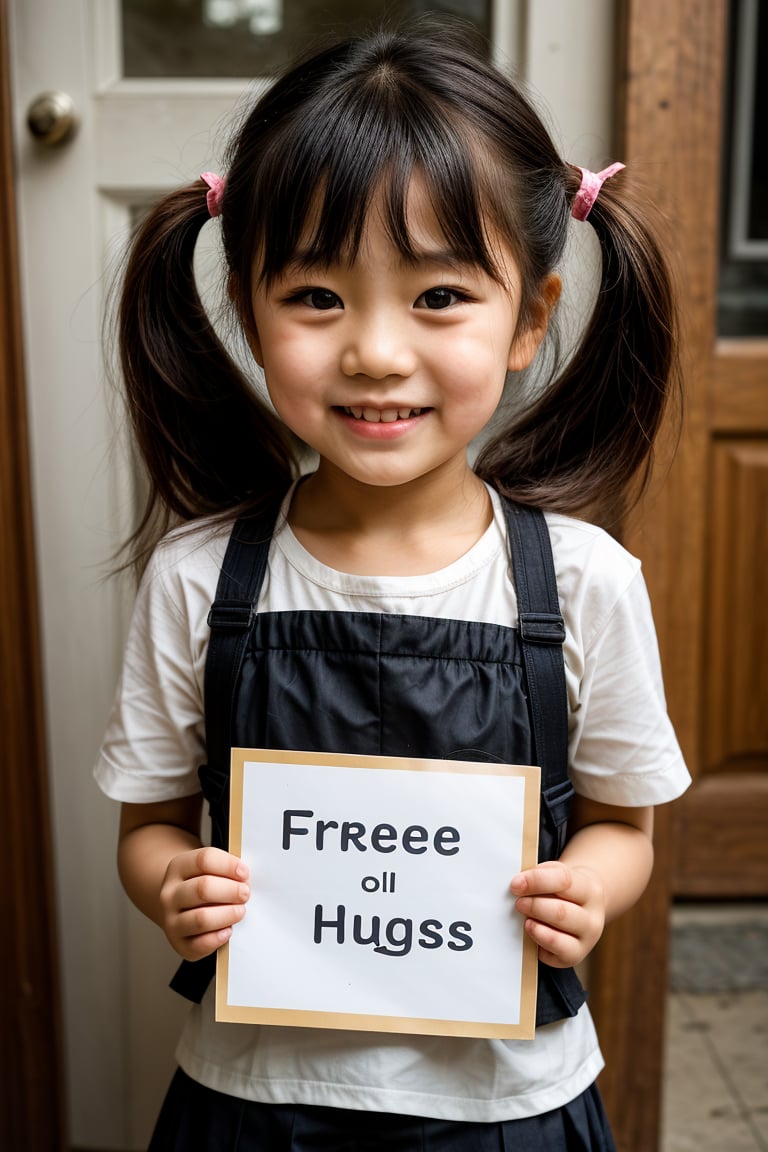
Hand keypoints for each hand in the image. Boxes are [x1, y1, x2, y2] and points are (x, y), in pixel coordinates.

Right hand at [159, 846, 249, 960]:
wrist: (179, 908)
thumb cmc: (201, 887)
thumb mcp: (208, 870)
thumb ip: (226, 870)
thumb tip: (246, 879)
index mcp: (178, 868)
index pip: (204, 860)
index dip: (228, 865)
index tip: (244, 873)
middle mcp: (170, 894)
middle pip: (202, 888)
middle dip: (231, 891)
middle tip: (245, 893)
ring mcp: (171, 920)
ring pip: (201, 918)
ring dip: (227, 914)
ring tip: (240, 911)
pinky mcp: (179, 944)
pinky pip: (200, 944)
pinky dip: (218, 938)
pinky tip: (228, 930)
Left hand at [509, 860, 605, 967]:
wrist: (584, 908)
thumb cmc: (564, 890)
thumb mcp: (557, 874)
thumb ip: (539, 876)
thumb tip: (518, 884)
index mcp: (590, 889)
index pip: (563, 881)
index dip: (536, 881)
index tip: (516, 884)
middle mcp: (593, 917)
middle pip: (560, 912)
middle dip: (534, 906)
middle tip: (519, 903)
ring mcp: (586, 940)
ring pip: (557, 934)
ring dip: (534, 924)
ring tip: (524, 917)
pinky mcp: (575, 956)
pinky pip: (554, 951)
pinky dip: (539, 940)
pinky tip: (532, 930)